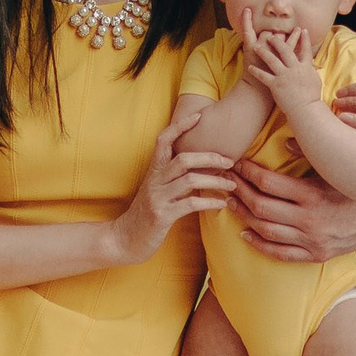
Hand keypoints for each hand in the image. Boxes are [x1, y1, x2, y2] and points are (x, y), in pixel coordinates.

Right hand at [110, 120, 235, 264]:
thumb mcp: (157, 192)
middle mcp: (154, 181)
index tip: (198, 116)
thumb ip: (173, 179)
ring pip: (190, 180)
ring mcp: (157, 198)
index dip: (180, 126)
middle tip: (230, 162)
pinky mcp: (162, 216)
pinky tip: (221, 204)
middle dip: (210, 157)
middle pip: (183, 158)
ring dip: (215, 181)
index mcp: (153, 172)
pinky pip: (190, 204)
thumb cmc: (144, 215)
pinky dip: (209, 202)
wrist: (123, 240)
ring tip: (231, 185)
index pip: (163, 140)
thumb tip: (200, 169)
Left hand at [235, 162, 355, 262]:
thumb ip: (309, 154)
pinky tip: (246, 234)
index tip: (236, 163)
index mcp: (312, 195)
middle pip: (261, 207)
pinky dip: (260, 244)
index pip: (268, 183)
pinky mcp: (316, 254)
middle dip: (239, 192)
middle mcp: (309, 220)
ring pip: (266, 230)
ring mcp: (311, 240)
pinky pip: (280, 253)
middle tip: (225, 181)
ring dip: (243, 216)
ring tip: (230, 203)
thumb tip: (282, 140)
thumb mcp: (335, 167)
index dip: (248, 173)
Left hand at [239, 12, 321, 113]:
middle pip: (285, 50)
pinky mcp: (276, 85)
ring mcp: (284, 76)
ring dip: (263, 52)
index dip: (305, 39)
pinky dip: (256, 71)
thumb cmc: (312, 98)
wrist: (306, 110)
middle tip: (271, 36)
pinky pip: (263, 76)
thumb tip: (313, 65)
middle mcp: (295, 69)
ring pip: (272, 60)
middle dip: (278, 41)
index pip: (306, 50)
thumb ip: (311, 71)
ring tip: (256, 47)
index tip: (302, 29)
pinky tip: (249, 66)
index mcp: (306, 67)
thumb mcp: (315, 81)